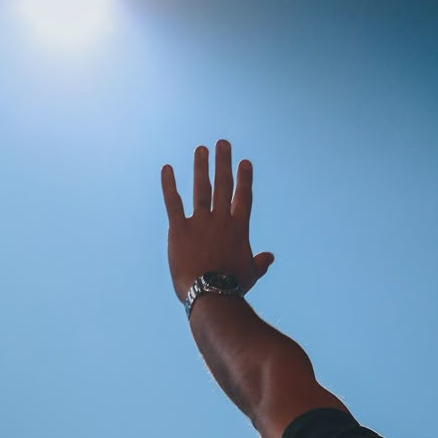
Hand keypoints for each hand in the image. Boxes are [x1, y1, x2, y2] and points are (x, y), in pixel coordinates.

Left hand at [161, 140, 273, 301]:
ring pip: (201, 188)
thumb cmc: (232, 287)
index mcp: (239, 229)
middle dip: (224, 163)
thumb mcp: (251, 274)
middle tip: (223, 144)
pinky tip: (167, 168)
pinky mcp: (179, 229)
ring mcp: (200, 222)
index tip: (245, 162)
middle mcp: (221, 220)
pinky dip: (169, 185)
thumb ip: (260, 263)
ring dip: (201, 167)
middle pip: (224, 185)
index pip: (243, 197)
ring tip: (201, 149)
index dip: (244, 179)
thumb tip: (270, 257)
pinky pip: (172, 202)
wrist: (210, 293)